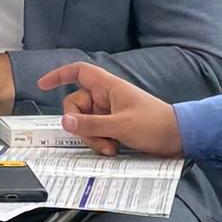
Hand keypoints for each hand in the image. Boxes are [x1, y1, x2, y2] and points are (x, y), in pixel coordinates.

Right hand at [40, 62, 181, 156]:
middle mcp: (107, 97)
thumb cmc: (155, 124)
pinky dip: (101, 142)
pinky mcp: (115, 125)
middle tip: (98, 139)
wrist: (178, 137)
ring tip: (111, 147)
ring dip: (93, 138)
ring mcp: (110, 111)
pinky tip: (114, 149)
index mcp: (108, 86)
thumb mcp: (120, 126)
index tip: (43, 85)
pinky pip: (97, 132)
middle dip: (81, 125)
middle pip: (76, 105)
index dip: (59, 75)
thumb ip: (91, 124)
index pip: (78, 72)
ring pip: (85, 122)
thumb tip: (65, 121)